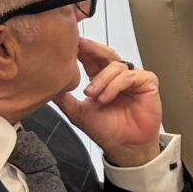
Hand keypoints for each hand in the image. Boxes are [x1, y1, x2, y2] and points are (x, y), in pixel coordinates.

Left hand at [56, 37, 164, 164]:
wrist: (123, 147)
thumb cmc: (106, 130)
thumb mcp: (77, 112)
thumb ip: (63, 97)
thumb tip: (45, 85)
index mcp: (101, 78)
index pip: (91, 57)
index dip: (81, 49)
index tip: (68, 43)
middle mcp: (117, 75)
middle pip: (105, 53)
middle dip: (91, 49)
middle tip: (78, 46)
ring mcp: (133, 78)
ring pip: (115, 65)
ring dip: (101, 80)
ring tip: (92, 95)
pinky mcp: (147, 83)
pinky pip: (130, 76)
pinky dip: (115, 86)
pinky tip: (105, 98)